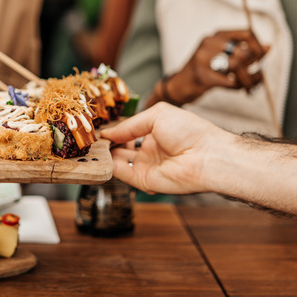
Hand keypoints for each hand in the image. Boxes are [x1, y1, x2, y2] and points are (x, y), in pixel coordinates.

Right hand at [101, 102, 234, 194]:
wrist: (206, 155)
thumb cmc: (190, 132)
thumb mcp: (157, 115)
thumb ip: (129, 125)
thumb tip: (108, 132)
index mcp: (156, 132)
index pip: (128, 131)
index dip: (114, 129)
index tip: (98, 126)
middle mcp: (150, 150)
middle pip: (120, 147)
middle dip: (106, 142)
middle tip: (90, 137)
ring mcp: (147, 166)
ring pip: (118, 161)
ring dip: (104, 154)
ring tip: (91, 145)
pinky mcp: (144, 180)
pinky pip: (122, 174)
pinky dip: (109, 167)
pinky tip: (100, 157)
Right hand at [160, 30, 268, 105]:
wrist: (178, 86)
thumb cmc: (204, 72)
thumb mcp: (224, 58)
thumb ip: (245, 52)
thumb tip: (269, 47)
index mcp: (217, 35)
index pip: (247, 33)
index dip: (259, 47)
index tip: (261, 61)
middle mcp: (209, 42)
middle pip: (244, 52)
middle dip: (255, 68)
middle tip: (256, 79)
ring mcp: (203, 58)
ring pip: (238, 66)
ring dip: (249, 80)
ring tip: (250, 87)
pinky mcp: (201, 75)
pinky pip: (229, 81)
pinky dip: (238, 86)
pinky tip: (240, 89)